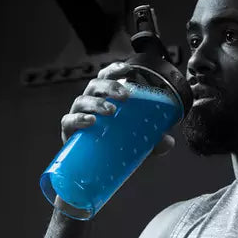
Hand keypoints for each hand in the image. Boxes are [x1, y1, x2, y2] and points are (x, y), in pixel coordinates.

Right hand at [59, 62, 176, 158]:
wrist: (96, 168)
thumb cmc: (116, 145)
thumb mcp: (139, 142)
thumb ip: (154, 141)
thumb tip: (168, 141)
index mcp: (104, 98)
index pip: (106, 77)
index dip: (114, 69)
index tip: (127, 69)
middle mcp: (89, 103)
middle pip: (95, 86)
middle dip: (109, 87)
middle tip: (125, 96)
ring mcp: (77, 115)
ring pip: (82, 101)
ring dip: (97, 103)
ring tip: (111, 110)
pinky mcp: (69, 132)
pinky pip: (68, 121)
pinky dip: (78, 119)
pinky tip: (90, 121)